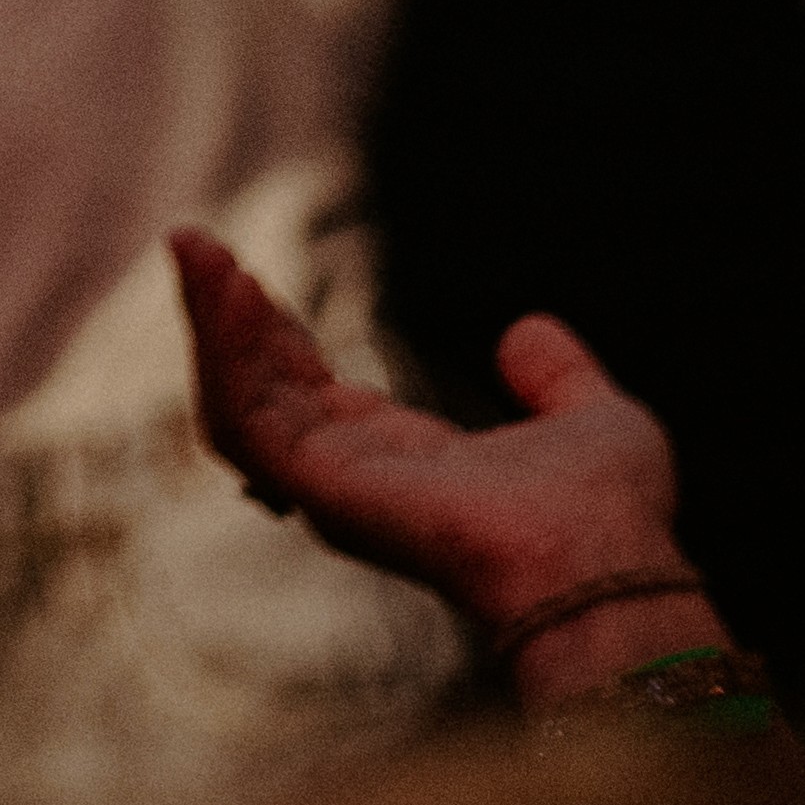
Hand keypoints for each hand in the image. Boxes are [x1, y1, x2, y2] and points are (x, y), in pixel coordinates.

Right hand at [170, 225, 696, 658]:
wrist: (605, 559)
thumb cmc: (611, 511)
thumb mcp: (591, 417)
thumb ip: (557, 377)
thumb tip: (526, 330)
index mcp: (407, 465)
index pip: (313, 398)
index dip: (278, 338)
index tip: (250, 278)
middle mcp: (357, 480)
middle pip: (260, 396)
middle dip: (224, 321)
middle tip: (195, 245)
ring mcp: (332, 488)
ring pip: (236, 404)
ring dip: (209, 326)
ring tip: (194, 248)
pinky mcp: (319, 485)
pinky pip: (244, 416)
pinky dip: (224, 349)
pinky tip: (225, 286)